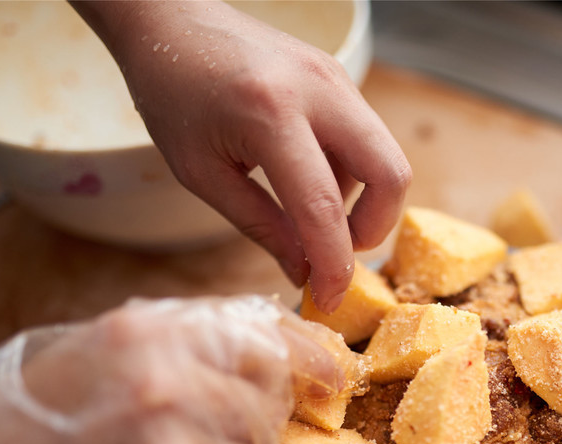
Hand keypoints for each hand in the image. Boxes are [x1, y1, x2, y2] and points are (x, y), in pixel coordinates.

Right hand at [0, 296, 364, 443]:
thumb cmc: (26, 438)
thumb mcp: (92, 355)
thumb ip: (180, 340)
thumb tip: (267, 339)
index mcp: (148, 338)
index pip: (267, 342)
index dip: (307, 359)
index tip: (332, 373)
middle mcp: (172, 392)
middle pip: (269, 409)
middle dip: (247, 426)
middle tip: (186, 441)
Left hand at [74, 1, 412, 311]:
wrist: (171, 16)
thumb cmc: (173, 93)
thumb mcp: (202, 173)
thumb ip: (259, 225)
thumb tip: (304, 273)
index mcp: (269, 113)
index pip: (322, 206)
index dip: (333, 263)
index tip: (331, 298)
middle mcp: (317, 90)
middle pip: (390, 174)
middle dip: (374, 228)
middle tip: (337, 252)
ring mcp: (336, 78)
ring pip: (384, 157)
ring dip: (361, 201)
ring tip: (309, 213)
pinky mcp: (340, 77)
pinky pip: (365, 138)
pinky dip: (349, 173)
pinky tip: (307, 178)